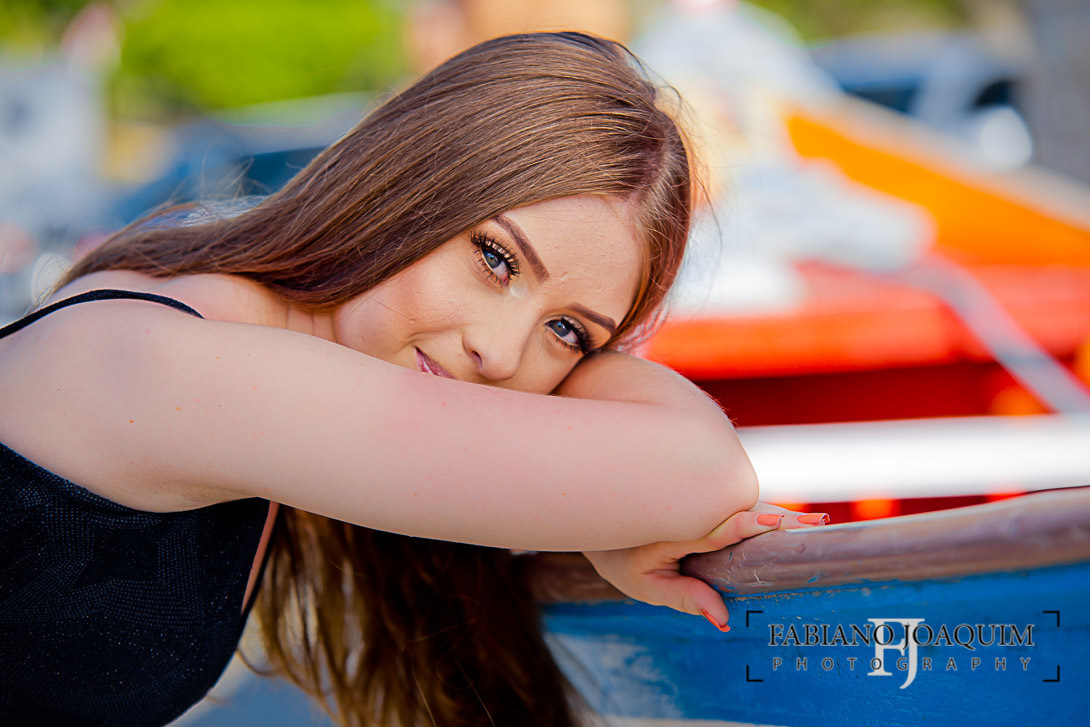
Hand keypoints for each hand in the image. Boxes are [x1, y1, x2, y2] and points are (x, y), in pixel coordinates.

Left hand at [582, 503, 828, 630]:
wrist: (595, 512)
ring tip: (815, 524)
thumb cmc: (619, 554)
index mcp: (678, 525)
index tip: (778, 522)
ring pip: (743, 500)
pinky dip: (760, 509)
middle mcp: (692, 504)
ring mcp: (698, 495)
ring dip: (776, 512)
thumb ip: (683, 597)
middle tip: (819, 524)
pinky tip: (791, 522)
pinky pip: (734, 500)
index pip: (722, 524)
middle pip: (744, 507)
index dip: (752, 522)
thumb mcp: (644, 584)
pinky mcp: (703, 494)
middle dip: (781, 518)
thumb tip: (723, 619)